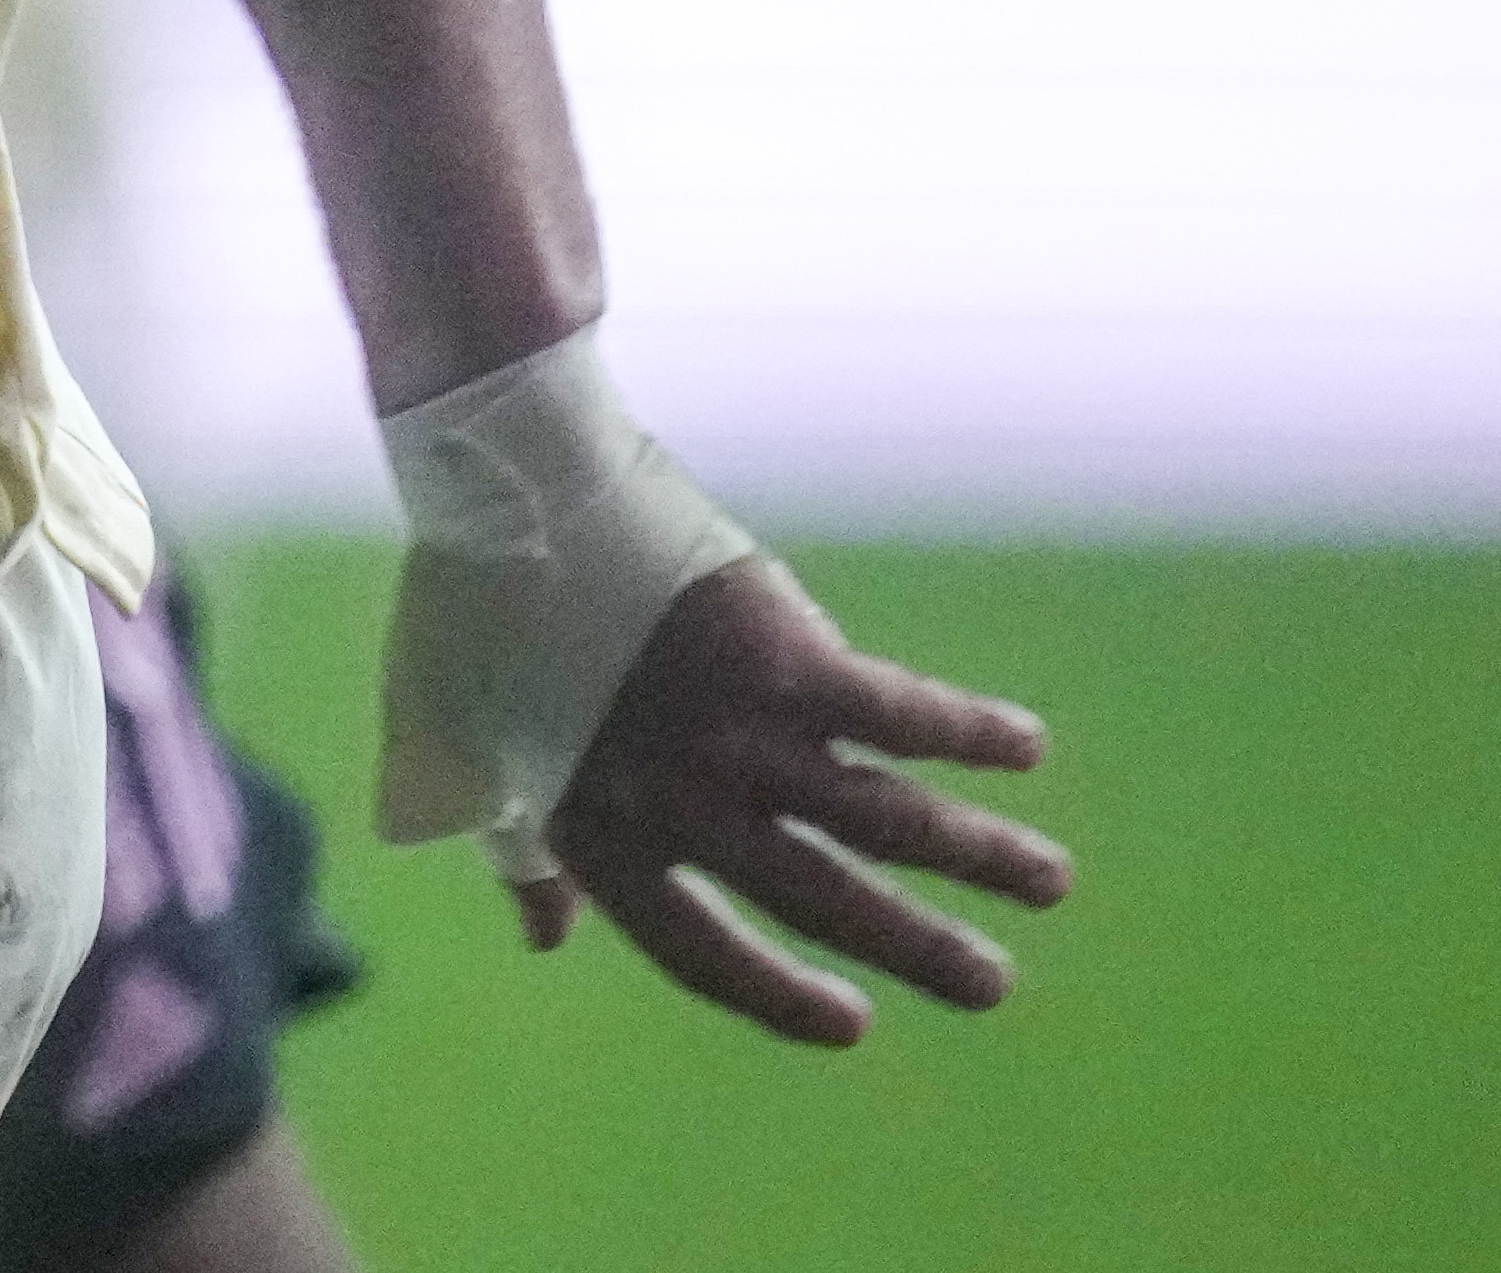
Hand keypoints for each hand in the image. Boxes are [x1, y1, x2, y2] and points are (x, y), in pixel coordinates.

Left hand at [513, 557, 1065, 1040]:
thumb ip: (518, 850)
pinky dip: (969, 732)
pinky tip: (1027, 747)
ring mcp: (737, 734)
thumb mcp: (462, 746)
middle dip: (915, 946)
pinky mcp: (784, 658)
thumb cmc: (473, 612)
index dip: (777, 997)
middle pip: (818, 898)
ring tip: (1050, 882)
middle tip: (994, 987)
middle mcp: (678, 802)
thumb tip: (544, 937)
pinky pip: (900, 714)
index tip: (856, 1023)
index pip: (699, 952)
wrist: (506, 487)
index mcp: (597, 834)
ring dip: (977, 854)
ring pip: (883, 820)